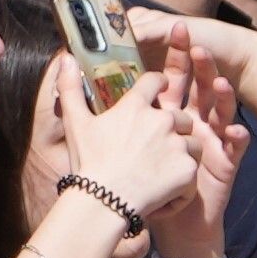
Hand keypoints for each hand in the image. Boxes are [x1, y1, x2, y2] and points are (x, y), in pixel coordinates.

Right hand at [55, 80, 213, 235]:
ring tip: (163, 167)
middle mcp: (161, 120)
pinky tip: (163, 187)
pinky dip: (182, 179)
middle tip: (158, 143)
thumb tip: (64, 57)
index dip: (158, 83)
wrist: (106, 200)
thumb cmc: (89, 161)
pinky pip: (192, 169)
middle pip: (181, 116)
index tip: (157, 89)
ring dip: (182, 152)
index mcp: (135, 106)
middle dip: (174, 127)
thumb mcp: (74, 122)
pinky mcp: (188, 169)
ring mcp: (177, 145)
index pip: (156, 81)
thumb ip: (69, 87)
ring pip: (192, 143)